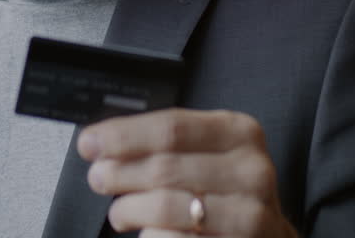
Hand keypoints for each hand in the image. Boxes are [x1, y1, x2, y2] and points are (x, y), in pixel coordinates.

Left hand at [78, 108, 296, 237]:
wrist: (264, 236)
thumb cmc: (226, 190)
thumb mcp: (207, 153)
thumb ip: (166, 143)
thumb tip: (103, 143)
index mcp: (239, 133)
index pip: (171, 128)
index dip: (124, 136)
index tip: (90, 143)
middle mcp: (251, 171)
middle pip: (164, 167)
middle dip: (120, 173)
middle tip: (99, 178)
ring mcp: (251, 214)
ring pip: (167, 208)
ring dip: (130, 209)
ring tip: (120, 211)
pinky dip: (151, 235)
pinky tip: (147, 232)